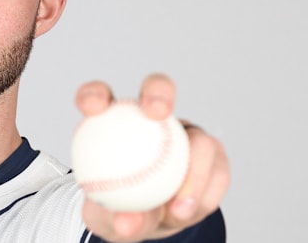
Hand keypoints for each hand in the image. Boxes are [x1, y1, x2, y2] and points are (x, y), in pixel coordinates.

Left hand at [74, 74, 229, 241]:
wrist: (149, 222)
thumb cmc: (118, 211)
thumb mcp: (106, 218)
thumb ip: (113, 217)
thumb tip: (128, 221)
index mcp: (113, 120)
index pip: (99, 96)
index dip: (94, 93)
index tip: (93, 108)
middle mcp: (152, 118)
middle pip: (158, 89)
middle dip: (159, 93)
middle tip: (156, 113)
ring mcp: (187, 134)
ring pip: (200, 139)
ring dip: (194, 172)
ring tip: (177, 208)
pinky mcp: (213, 156)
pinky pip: (217, 172)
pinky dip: (204, 194)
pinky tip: (188, 212)